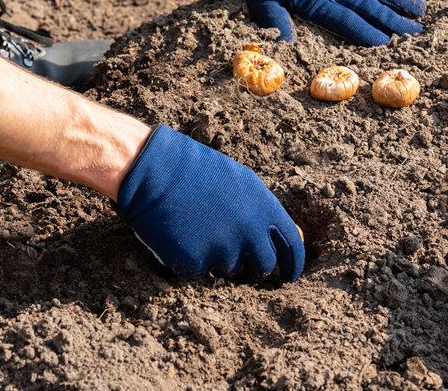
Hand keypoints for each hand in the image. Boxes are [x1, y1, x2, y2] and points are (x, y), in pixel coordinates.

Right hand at [116, 125, 304, 281]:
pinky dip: (191, 259)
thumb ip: (261, 209)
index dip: (293, 264)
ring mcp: (223, 249)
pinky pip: (199, 270)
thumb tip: (277, 235)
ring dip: (218, 258)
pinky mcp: (196, 262)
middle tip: (246, 266)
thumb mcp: (240, 181)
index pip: (291, 245)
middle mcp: (249, 231)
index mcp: (264, 208)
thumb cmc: (195, 171)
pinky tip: (180, 235)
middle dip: (256, 269)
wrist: (154, 170)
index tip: (290, 276)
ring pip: (230, 269)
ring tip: (199, 230)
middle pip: (263, 266)